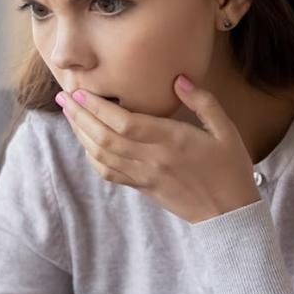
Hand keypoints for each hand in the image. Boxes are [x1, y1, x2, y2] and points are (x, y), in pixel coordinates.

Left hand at [55, 74, 259, 224]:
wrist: (230, 214)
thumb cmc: (231, 169)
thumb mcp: (225, 131)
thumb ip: (202, 101)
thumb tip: (179, 79)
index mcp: (172, 141)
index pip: (124, 122)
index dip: (98, 107)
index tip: (80, 91)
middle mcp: (153, 159)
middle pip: (105, 137)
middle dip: (80, 116)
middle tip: (63, 97)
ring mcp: (145, 176)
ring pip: (102, 155)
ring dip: (81, 134)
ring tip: (69, 115)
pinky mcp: (143, 188)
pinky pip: (110, 173)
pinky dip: (93, 157)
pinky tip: (86, 142)